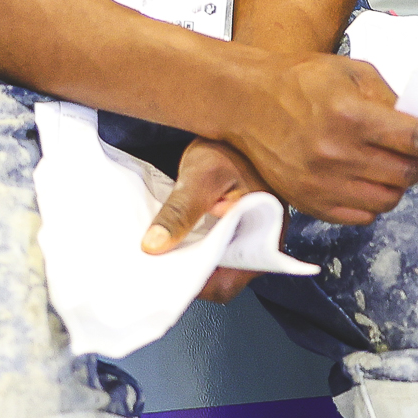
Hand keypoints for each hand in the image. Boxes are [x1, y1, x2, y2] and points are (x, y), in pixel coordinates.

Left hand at [144, 138, 265, 303]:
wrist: (239, 133)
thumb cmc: (229, 151)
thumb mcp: (200, 178)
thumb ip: (179, 212)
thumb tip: (153, 246)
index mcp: (263, 235)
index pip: (230, 280)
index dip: (199, 285)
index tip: (169, 278)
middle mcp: (261, 245)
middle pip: (224, 280)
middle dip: (191, 278)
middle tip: (159, 270)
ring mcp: (249, 241)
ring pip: (219, 269)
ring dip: (192, 265)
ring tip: (163, 259)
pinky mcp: (237, 233)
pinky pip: (216, 253)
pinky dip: (194, 253)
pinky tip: (175, 245)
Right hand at [224, 52, 417, 226]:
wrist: (246, 101)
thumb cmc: (300, 80)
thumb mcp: (352, 71)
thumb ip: (389, 98)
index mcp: (351, 115)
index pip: (415, 138)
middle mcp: (337, 153)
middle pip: (406, 174)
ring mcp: (321, 182)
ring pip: (387, 200)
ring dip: (403, 186)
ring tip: (397, 166)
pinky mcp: (309, 202)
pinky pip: (361, 216)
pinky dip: (376, 202)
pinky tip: (371, 181)